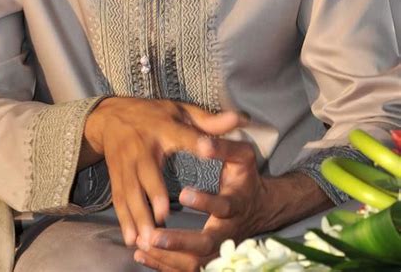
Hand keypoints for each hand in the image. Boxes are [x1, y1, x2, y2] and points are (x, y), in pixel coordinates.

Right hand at [83, 97, 244, 246]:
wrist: (111, 117)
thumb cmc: (154, 114)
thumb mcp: (181, 111)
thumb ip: (210, 121)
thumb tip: (240, 119)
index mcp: (164, 127)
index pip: (181, 134)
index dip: (194, 141)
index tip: (208, 150)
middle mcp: (142, 147)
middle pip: (148, 171)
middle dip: (154, 194)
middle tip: (164, 218)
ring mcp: (126, 163)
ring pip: (131, 191)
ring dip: (138, 215)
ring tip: (148, 239)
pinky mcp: (116, 177)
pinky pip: (119, 200)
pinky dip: (124, 221)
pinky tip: (131, 240)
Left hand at [134, 141, 330, 270]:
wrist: (260, 207)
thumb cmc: (245, 176)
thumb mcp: (242, 156)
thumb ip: (223, 147)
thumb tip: (203, 142)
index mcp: (237, 204)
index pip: (224, 208)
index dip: (205, 202)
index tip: (184, 192)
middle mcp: (228, 232)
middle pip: (206, 246)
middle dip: (179, 242)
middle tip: (154, 236)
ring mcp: (219, 249)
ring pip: (194, 263)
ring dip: (167, 257)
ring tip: (142, 244)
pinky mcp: (208, 258)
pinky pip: (187, 268)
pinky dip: (163, 265)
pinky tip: (141, 254)